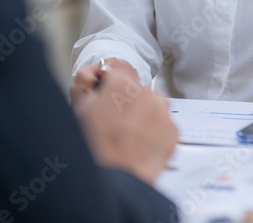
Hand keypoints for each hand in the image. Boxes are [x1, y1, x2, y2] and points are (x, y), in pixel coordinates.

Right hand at [71, 67, 176, 183]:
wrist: (114, 178)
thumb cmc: (94, 147)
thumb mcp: (80, 111)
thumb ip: (90, 89)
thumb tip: (98, 83)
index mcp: (122, 83)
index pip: (118, 73)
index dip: (110, 87)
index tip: (107, 98)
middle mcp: (147, 92)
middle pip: (137, 91)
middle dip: (128, 103)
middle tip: (114, 124)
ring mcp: (163, 112)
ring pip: (153, 107)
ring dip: (143, 116)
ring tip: (127, 138)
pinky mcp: (173, 131)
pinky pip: (164, 126)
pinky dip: (155, 133)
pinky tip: (139, 146)